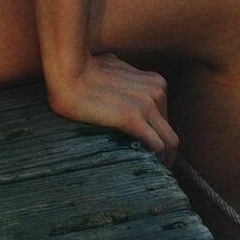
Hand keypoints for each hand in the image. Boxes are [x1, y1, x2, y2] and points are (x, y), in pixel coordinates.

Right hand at [46, 51, 179, 167]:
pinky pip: (157, 146)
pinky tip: (147, 169)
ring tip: (151, 172)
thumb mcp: (116, 67)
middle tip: (154, 167)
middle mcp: (157, 92)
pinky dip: (156, 160)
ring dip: (163, 159)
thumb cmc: (85, 68)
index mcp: (155, 82)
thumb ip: (126, 78)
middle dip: (165, 151)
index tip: (151, 149)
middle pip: (170, 131)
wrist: (69, 72)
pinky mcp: (133, 118)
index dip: (159, 135)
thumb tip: (118, 81)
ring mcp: (147, 105)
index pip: (166, 117)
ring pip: (169, 142)